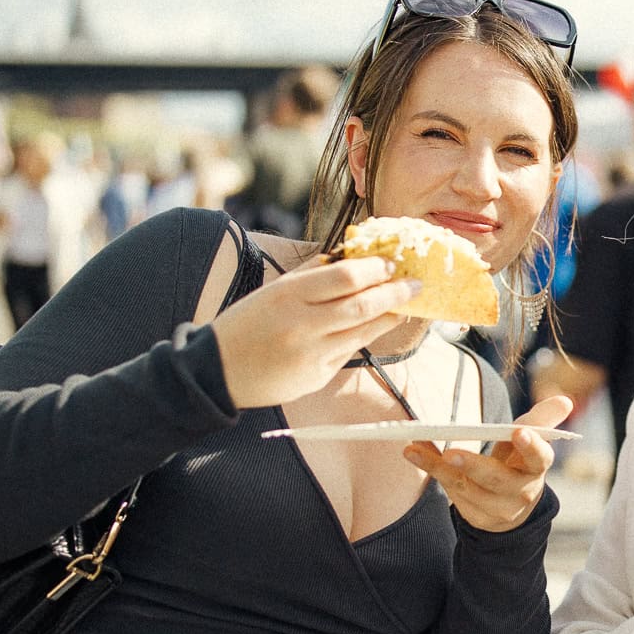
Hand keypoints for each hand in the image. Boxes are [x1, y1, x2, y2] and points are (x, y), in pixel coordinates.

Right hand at [209, 255, 416, 408]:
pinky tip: (377, 326)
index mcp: (288, 296)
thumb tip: (351, 256)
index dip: (376, 269)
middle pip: (363, 305)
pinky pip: (349, 352)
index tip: (393, 264)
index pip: (346, 277)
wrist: (217, 372)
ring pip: (364, 332)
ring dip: (390, 316)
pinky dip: (366, 336)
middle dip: (396, 293)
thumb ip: (311, 274)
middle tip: (416, 284)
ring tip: (405, 305)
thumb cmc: (248, 323)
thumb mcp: (274, 291)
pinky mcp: (317, 376)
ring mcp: (312, 354)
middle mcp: (302, 325)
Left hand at [406, 394, 571, 531]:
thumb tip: (565, 401)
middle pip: (497, 480)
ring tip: (416, 448)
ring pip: (467, 488)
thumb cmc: (519, 462)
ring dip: (439, 468)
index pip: (540, 458)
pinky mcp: (478, 518)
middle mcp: (521, 492)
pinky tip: (415, 454)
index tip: (518, 431)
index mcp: (537, 467)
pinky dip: (433, 471)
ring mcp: (499, 509)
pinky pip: (452, 494)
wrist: (512, 505)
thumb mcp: (530, 440)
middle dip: (475, 466)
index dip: (531, 445)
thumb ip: (542, 420)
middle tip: (452, 453)